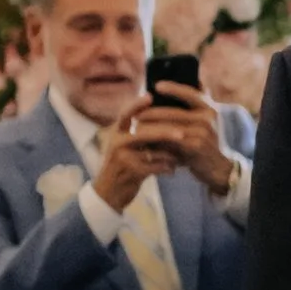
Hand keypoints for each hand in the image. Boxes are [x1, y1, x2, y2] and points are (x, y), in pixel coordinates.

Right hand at [94, 83, 233, 207]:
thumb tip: (161, 118)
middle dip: (165, 132)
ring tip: (180, 158)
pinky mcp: (130, 172)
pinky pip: (155, 167)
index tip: (151, 96)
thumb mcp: (125, 147)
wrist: (108, 193)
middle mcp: (117, 142)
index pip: (126, 114)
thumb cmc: (122, 167)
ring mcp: (122, 157)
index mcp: (116, 133)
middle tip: (183, 134)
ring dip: (169, 155)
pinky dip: (166, 168)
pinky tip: (173, 171)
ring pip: (152, 151)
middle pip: (144, 132)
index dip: (137, 104)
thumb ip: (138, 134)